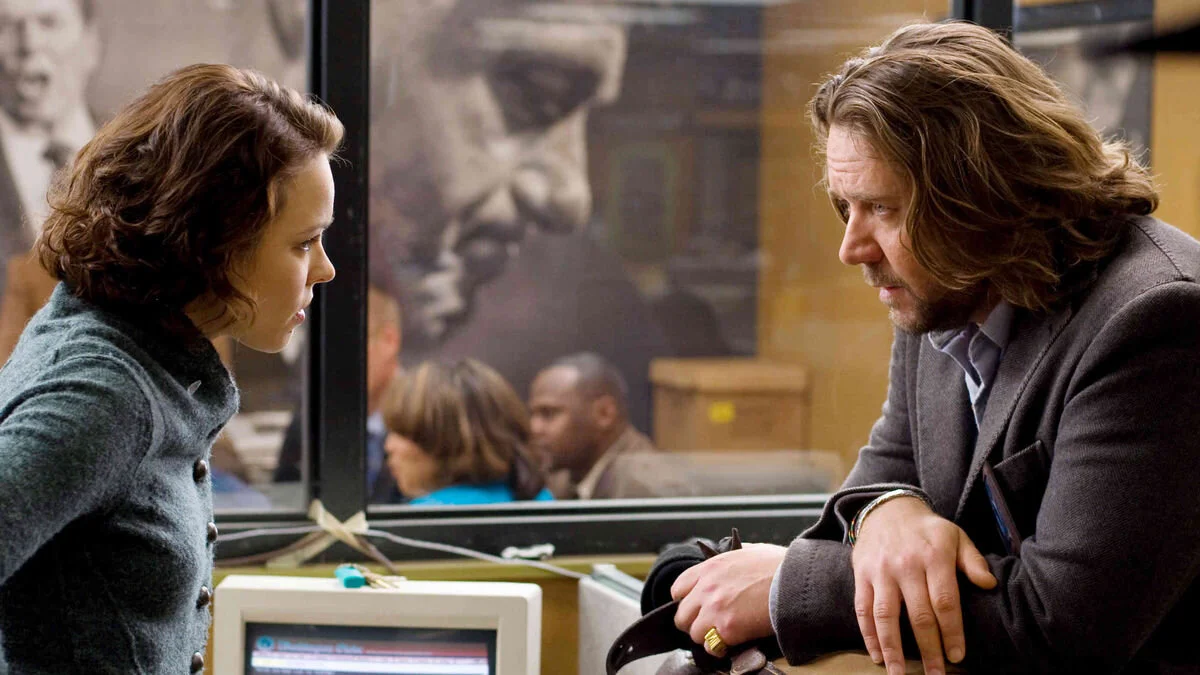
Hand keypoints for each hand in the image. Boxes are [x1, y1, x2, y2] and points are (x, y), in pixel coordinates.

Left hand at [670, 543, 785, 654]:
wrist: (797, 580)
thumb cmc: (779, 566)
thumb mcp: (749, 552)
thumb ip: (732, 558)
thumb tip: (732, 562)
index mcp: (710, 567)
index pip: (678, 590)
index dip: (687, 601)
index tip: (697, 608)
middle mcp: (707, 587)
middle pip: (682, 616)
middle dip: (695, 622)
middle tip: (710, 625)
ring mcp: (715, 608)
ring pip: (695, 634)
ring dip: (708, 637)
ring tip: (724, 634)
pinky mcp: (727, 628)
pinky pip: (712, 647)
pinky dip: (720, 649)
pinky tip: (733, 642)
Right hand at [852, 496, 996, 674]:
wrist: (888, 509)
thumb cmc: (928, 530)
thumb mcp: (956, 537)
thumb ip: (973, 561)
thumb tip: (989, 584)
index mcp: (933, 557)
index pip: (944, 602)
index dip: (951, 632)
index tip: (956, 656)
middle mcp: (906, 565)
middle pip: (918, 615)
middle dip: (928, 650)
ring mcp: (881, 571)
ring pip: (885, 616)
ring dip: (892, 649)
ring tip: (899, 673)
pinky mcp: (862, 574)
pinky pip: (862, 608)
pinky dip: (868, 634)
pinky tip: (877, 654)